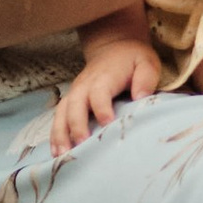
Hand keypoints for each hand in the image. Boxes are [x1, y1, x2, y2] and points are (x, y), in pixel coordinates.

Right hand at [52, 35, 162, 154]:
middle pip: (75, 104)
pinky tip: (56, 153)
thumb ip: (145, 78)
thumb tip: (140, 97)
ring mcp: (75, 93)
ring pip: (61, 113)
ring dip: (60, 133)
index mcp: (104, 77)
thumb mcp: (146, 62)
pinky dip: (55, 135)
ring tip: (62, 155)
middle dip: (76, 125)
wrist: (113, 47)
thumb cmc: (132, 58)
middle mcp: (84, 85)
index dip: (102, 107)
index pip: (99, 92)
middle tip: (82, 145)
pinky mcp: (70, 101)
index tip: (108, 124)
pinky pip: (58, 117)